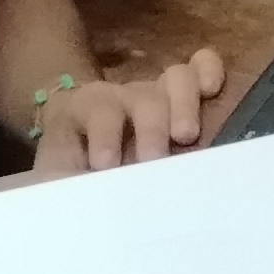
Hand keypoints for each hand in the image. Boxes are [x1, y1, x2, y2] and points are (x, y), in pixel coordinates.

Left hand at [29, 48, 223, 174]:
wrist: (80, 150)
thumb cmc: (72, 168)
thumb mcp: (60, 178)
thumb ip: (68, 186)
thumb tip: (88, 208)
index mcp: (88, 112)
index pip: (98, 111)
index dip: (105, 135)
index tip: (107, 165)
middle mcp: (126, 96)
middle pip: (144, 97)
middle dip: (151, 127)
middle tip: (155, 158)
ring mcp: (159, 91)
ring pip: (177, 77)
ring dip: (184, 105)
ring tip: (186, 136)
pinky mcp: (186, 92)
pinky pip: (202, 64)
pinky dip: (210, 72)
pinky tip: (213, 90)